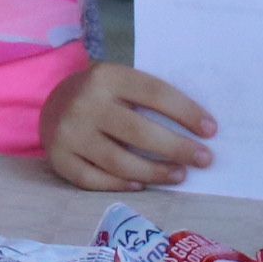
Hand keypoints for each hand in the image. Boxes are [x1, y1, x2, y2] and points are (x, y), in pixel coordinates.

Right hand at [40, 61, 214, 191]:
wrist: (51, 104)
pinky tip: (142, 183)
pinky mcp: (60, 160)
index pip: (154, 93)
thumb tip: (198, 128)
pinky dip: (122, 184)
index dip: (186, 112)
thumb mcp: (120, 82)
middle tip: (204, 159)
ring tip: (179, 175)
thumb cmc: (102, 96)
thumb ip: (148, 99)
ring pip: (120, 162)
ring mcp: (69, 133)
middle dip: (177, 148)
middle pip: (139, 132)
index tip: (211, 130)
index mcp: (106, 76)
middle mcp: (85, 103)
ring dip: (156, 172)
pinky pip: (97, 180)